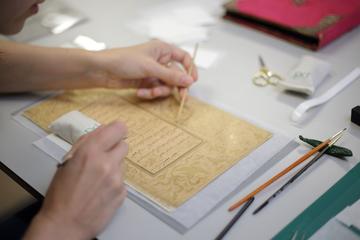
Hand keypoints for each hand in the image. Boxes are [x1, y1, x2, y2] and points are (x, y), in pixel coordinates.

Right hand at [24, 122, 127, 239]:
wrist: (65, 224)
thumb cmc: (60, 193)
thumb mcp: (67, 161)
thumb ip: (86, 142)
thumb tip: (103, 130)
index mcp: (90, 152)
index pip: (118, 129)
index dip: (117, 130)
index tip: (114, 134)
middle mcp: (107, 163)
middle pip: (124, 145)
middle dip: (114, 150)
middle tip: (102, 159)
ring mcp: (117, 179)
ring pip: (123, 163)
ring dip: (114, 166)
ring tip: (97, 179)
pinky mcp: (122, 192)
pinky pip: (122, 180)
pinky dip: (114, 182)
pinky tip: (101, 191)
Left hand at [95, 40, 197, 98]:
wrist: (102, 71)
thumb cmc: (124, 61)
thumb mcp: (150, 68)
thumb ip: (171, 76)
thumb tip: (190, 81)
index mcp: (162, 50)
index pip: (183, 58)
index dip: (190, 69)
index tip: (192, 81)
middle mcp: (160, 61)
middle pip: (176, 76)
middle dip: (176, 86)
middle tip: (181, 97)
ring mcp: (152, 73)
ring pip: (166, 86)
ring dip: (159, 91)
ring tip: (149, 92)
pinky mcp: (145, 83)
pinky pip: (155, 90)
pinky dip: (149, 93)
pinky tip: (140, 92)